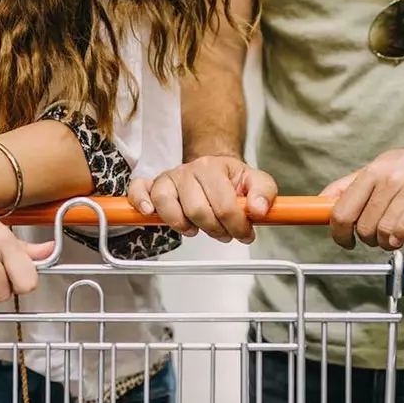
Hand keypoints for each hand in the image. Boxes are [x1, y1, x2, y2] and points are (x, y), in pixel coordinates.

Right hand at [125, 155, 277, 242]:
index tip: (244, 235)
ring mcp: (169, 177)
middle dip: (214, 229)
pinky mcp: (153, 185)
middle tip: (223, 234)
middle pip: (197, 209)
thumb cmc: (231, 180)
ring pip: (167, 204)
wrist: (212, 168)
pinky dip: (141, 202)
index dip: (237, 226)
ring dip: (182, 225)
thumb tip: (257, 211)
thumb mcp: (256, 182)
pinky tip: (151, 213)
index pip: (225, 204)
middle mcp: (189, 170)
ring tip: (195, 229)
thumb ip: (264, 194)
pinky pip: (139, 190)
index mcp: (214, 167)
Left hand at [322, 142, 403, 250]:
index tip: (344, 240)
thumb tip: (322, 202)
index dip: (338, 232)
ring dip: (387, 242)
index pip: (340, 210)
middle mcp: (388, 176)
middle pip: (362, 225)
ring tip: (395, 237)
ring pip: (383, 230)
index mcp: (371, 172)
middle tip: (379, 238)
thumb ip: (351, 186)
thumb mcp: (381, 168)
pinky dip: (401, 237)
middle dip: (368, 240)